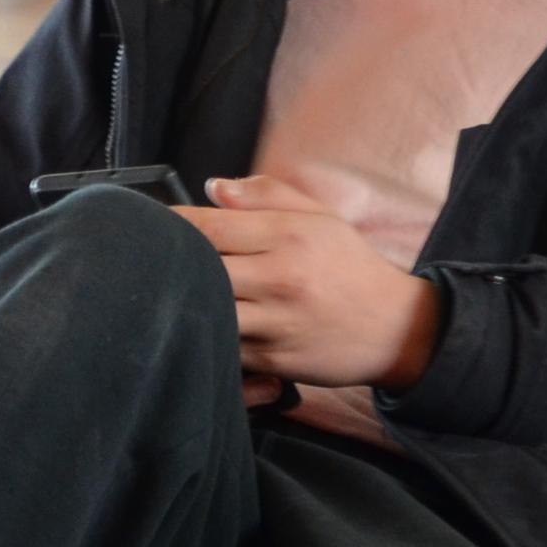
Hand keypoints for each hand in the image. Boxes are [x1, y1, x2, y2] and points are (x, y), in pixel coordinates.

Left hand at [177, 174, 444, 389]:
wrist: (396, 328)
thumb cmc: (351, 268)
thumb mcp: (320, 218)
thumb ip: (265, 195)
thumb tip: (212, 188)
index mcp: (289, 234)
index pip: (207, 226)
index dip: (169, 226)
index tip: (152, 226)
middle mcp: (280, 276)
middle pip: (197, 268)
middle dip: (167, 263)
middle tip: (150, 260)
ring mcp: (275, 321)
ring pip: (204, 310)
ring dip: (183, 303)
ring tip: (170, 294)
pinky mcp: (272, 358)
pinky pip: (222, 345)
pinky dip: (206, 334)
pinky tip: (199, 325)